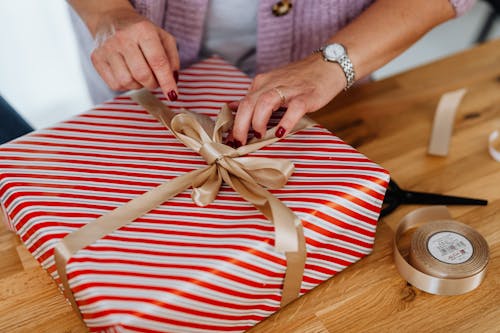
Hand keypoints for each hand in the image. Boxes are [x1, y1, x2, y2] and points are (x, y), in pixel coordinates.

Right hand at [90, 8, 178, 99]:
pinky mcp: (97, 58)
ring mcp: (107, 48)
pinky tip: (128, 74)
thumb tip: (172, 81)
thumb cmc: (142, 32)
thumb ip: (172, 59)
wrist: (112, 19)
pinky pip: (115, 84)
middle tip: (155, 80)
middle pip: (142, 75)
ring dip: (139, 85)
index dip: (166, 81)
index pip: (158, 61)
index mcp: (143, 30)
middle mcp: (123, 38)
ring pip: (127, 82)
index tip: (172, 95)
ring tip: (140, 75)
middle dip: (153, 84)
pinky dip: (125, 85)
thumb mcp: (163, 38)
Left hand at [231, 55, 346, 145]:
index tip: (230, 140)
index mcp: (262, 83)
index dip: (233, 124)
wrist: (328, 64)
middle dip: (240, 126)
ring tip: (258, 135)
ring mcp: (289, 89)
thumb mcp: (272, 85)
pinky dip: (285, 121)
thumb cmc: (300, 79)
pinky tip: (281, 132)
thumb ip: (254, 98)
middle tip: (239, 142)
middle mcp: (271, 84)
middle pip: (249, 104)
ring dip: (258, 121)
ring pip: (265, 102)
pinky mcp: (306, 95)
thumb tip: (233, 108)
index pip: (242, 104)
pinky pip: (294, 108)